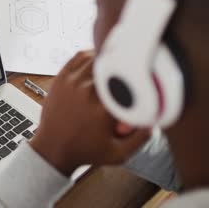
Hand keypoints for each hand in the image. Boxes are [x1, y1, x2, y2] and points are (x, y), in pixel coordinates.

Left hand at [30, 50, 150, 175]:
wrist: (53, 148)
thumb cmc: (84, 151)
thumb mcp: (118, 154)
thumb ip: (141, 138)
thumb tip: (155, 118)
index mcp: (103, 109)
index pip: (129, 81)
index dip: (139, 77)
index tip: (144, 78)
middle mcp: (87, 92)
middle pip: (115, 65)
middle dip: (125, 67)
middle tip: (130, 70)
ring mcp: (72, 83)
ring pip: (97, 57)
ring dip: (109, 59)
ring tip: (116, 65)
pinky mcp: (62, 78)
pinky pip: (79, 57)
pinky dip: (91, 54)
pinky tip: (98, 60)